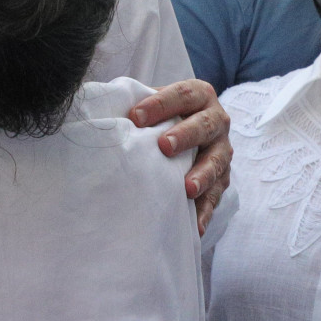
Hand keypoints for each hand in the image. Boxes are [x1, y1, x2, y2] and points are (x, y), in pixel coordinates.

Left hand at [130, 78, 230, 232]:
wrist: (188, 131)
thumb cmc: (162, 117)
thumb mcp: (153, 104)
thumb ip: (136, 104)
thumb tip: (99, 108)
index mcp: (199, 96)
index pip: (183, 94)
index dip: (160, 104)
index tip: (134, 117)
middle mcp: (216, 120)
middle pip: (205, 124)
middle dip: (186, 135)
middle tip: (164, 146)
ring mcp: (222, 150)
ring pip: (216, 161)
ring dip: (202, 174)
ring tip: (187, 188)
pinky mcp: (222, 178)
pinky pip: (216, 195)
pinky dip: (205, 210)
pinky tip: (195, 225)